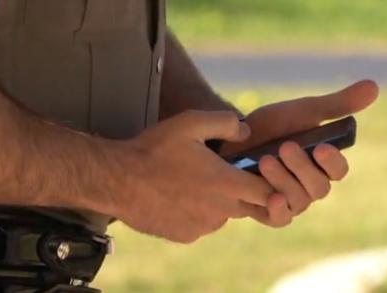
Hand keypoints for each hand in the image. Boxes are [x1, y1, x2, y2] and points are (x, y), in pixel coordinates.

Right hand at [115, 110, 273, 242]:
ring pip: (223, 215)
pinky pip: (201, 225)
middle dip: (240, 190)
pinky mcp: (185, 236)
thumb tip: (246, 131)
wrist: (117, 180)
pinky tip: (176, 195)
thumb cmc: (154, 149)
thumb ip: (226, 122)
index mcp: (227, 184)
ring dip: (216, 201)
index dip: (269, 182)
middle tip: (216, 171)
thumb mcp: (190, 123)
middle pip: (248, 205)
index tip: (257, 171)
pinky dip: (195, 212)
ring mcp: (202, 227)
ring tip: (190, 181)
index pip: (270, 192)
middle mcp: (220, 211)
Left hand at [220, 80, 378, 226]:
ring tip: (264, 159)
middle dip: (302, 168)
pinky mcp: (268, 212)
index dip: (332, 162)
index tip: (320, 147)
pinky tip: (272, 199)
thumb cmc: (273, 126)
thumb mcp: (303, 111)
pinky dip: (278, 212)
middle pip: (319, 187)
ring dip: (284, 181)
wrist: (232, 139)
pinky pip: (279, 220)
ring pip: (299, 201)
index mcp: (324, 164)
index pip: (339, 170)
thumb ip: (337, 104)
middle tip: (285, 147)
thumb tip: (374, 86)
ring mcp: (291, 201)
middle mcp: (311, 186)